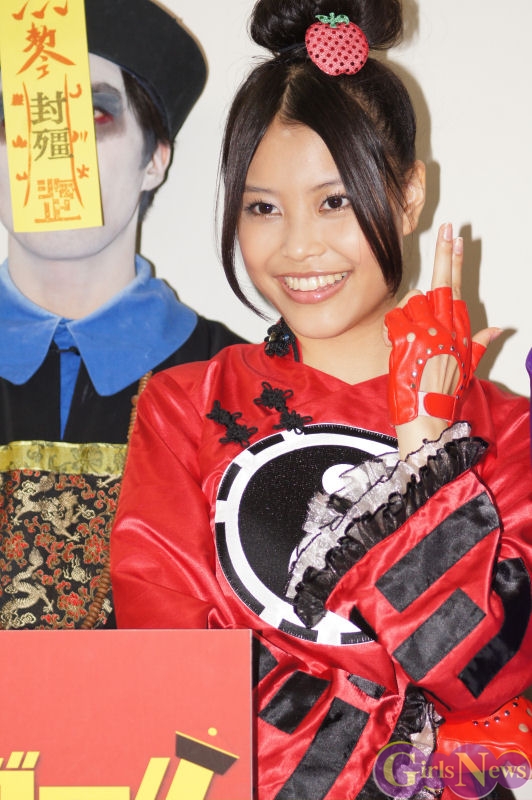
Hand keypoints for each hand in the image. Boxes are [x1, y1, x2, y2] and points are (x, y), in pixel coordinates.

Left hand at [385, 223, 500, 456]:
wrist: (426, 412)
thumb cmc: (442, 391)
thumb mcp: (466, 365)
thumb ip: (480, 343)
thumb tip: (499, 330)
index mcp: (458, 330)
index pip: (456, 288)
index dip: (456, 262)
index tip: (457, 240)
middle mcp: (446, 327)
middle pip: (442, 281)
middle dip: (445, 253)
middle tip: (448, 228)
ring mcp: (428, 330)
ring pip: (411, 302)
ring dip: (402, 316)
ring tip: (401, 339)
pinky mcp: (409, 338)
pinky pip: (395, 318)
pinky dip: (389, 328)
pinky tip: (393, 343)